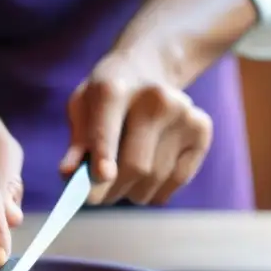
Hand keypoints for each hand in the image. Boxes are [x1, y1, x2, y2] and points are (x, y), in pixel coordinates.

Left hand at [60, 49, 211, 205]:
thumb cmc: (106, 99)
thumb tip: (68, 174)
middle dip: (111, 191)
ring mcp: (183, 113)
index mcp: (114, 89)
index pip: (108, 127)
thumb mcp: (83, 109)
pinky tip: (145, 180)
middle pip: (135, 165)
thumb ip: (77, 142)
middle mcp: (154, 98)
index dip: (104, 153)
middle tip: (96, 198)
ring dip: (132, 193)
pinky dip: (157, 192)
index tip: (101, 176)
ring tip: (121, 182)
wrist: (147, 71)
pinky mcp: (201, 129)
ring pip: (155, 177)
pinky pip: (177, 180)